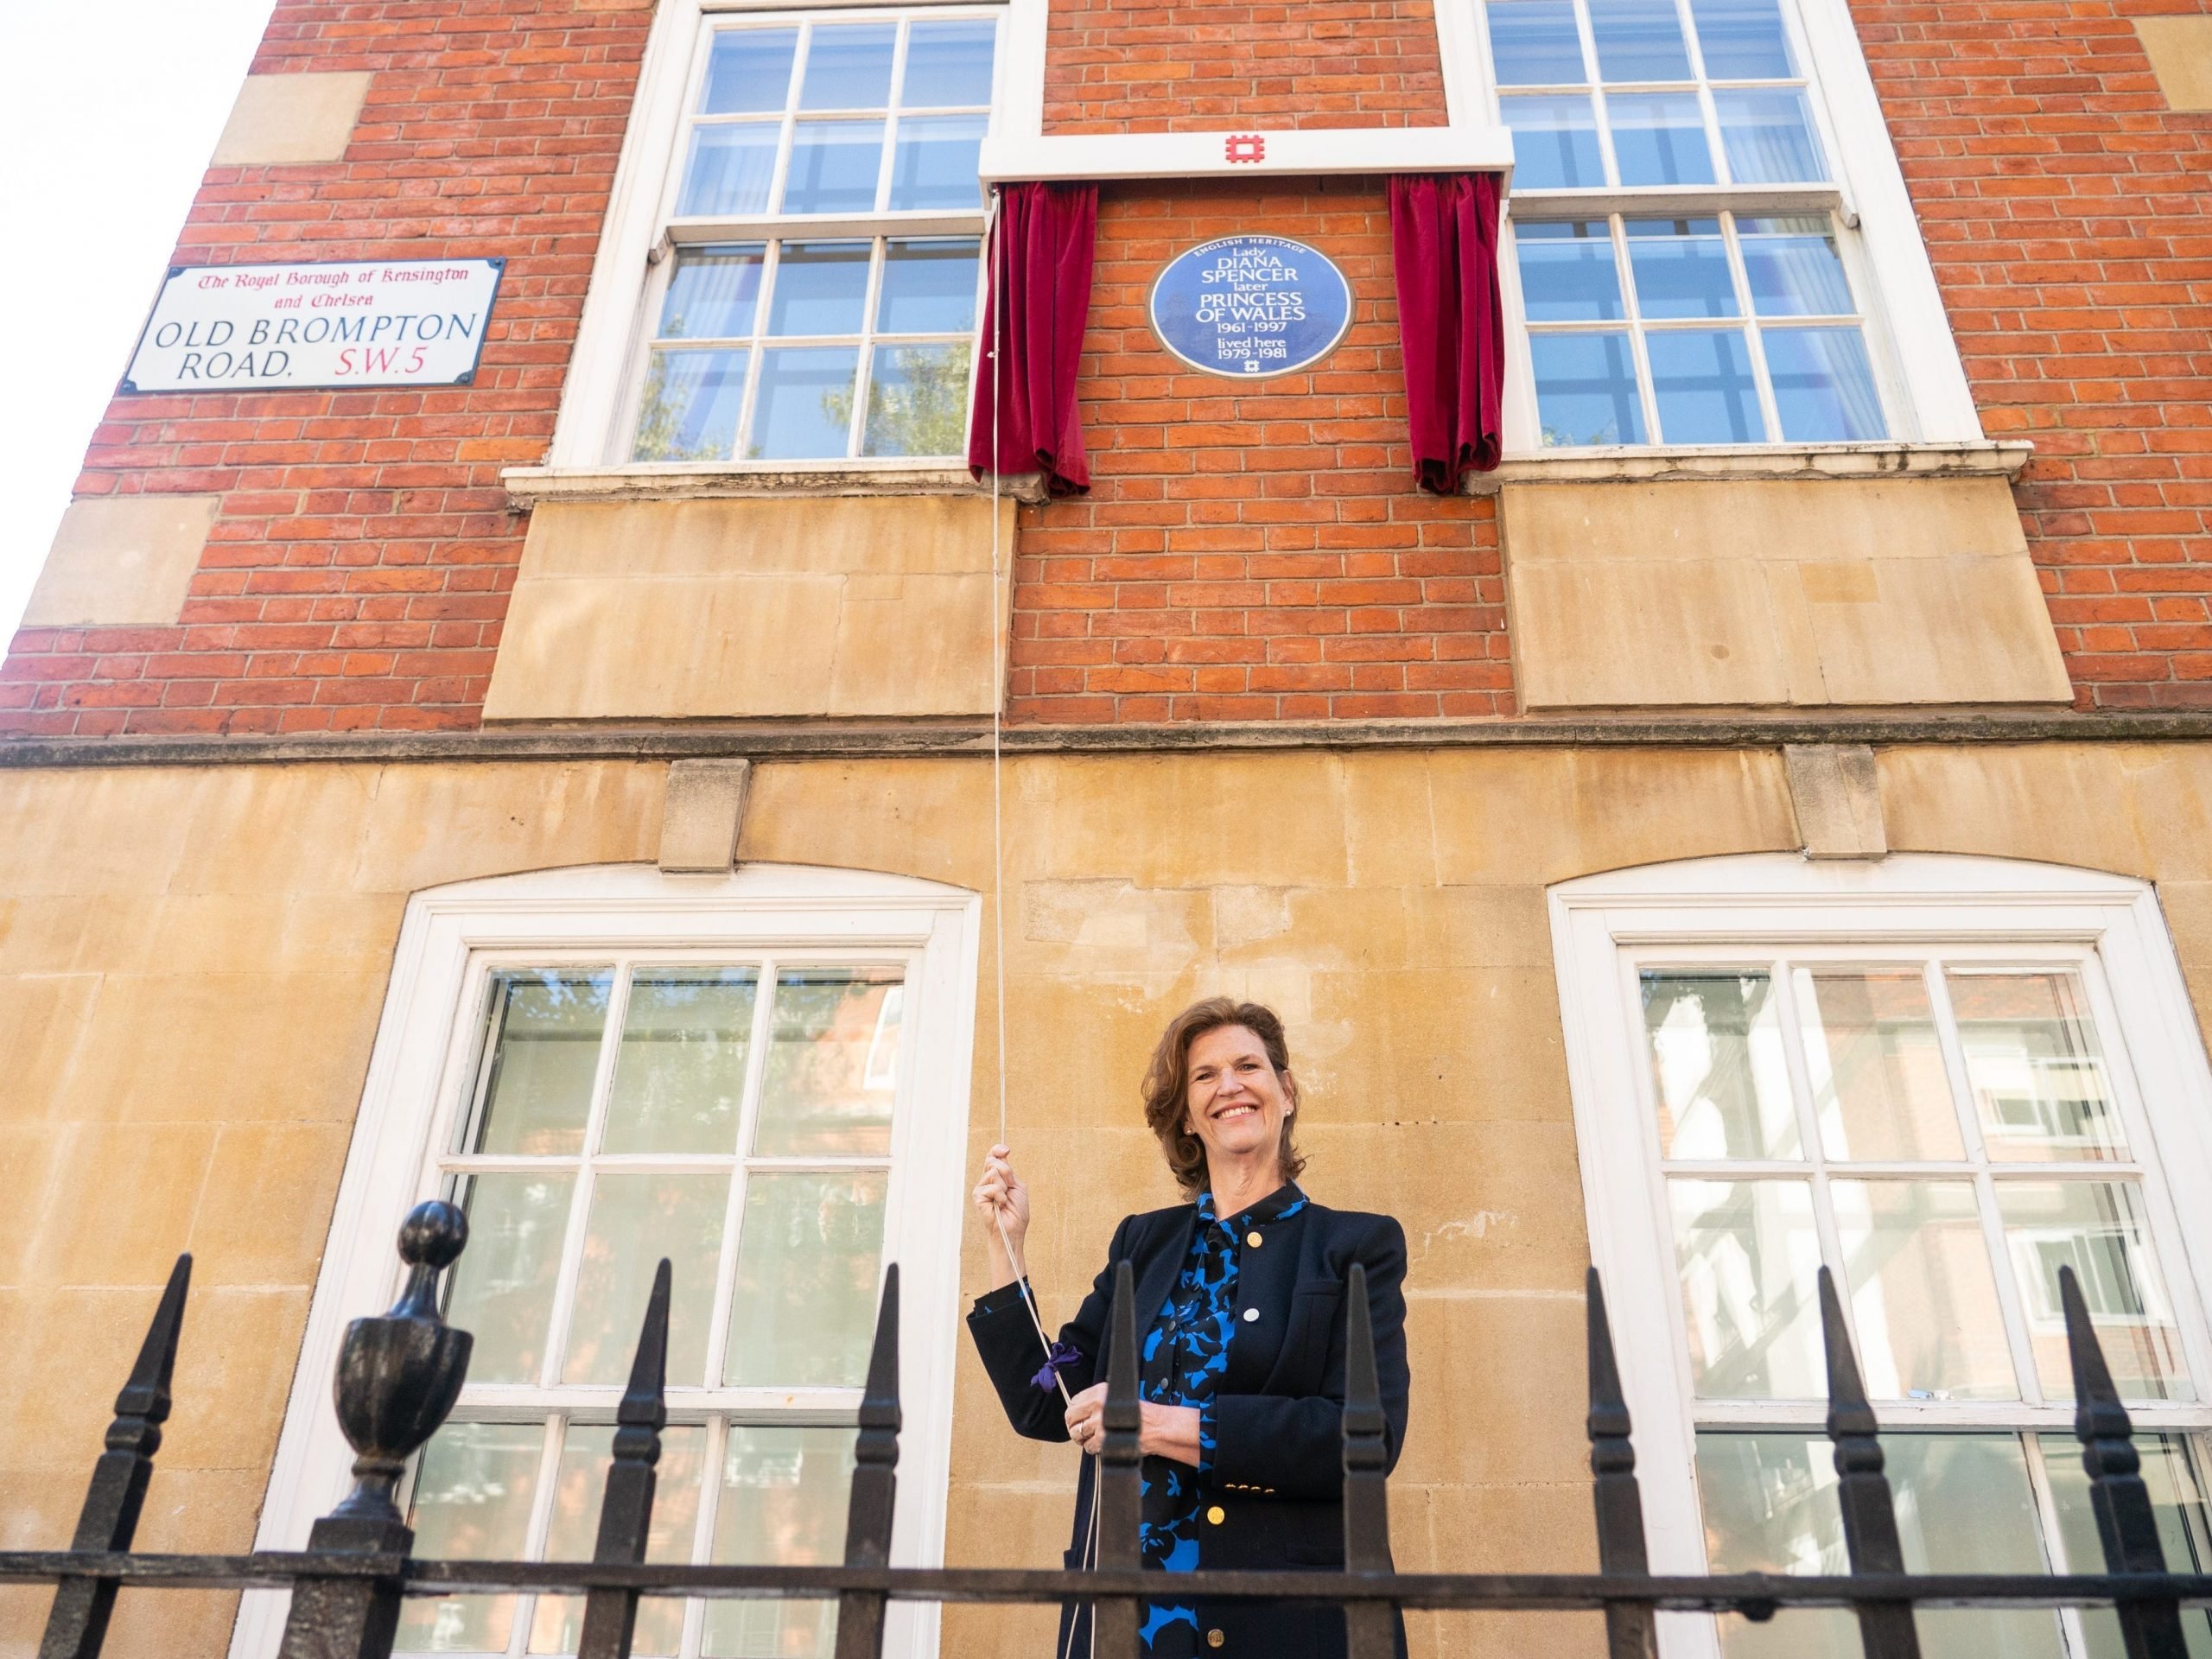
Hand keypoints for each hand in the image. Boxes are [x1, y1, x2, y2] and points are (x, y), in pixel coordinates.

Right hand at [973, 1144, 1029, 1288]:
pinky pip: (992, 1187)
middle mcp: (986, 1181)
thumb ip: (1009, 1171)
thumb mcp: (1017, 1186)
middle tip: (1009, 1188)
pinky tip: (999, 1205)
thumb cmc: (1017, 1212)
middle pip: (993, 1161)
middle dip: (1006, 1172)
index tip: (1006, 1149)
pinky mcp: (977, 1197)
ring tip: (1004, 1200)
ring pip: (994, 1173)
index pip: (992, 1157)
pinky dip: (1000, 1196)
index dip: (997, 1149)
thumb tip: (1002, 1155)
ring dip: (1005, 1187)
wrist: (1013, 1230)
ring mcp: (980, 1189)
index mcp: (996, 1178)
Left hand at [1064, 1383, 1202, 1466]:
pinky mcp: (1103, 1438)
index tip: (1076, 1418)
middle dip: (1073, 1426)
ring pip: (1077, 1433)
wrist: (1156, 1426)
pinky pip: (1088, 1446)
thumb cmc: (1140, 1413)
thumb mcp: (1117, 1396)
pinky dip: (1093, 1448)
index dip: (1073, 1412)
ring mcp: (1100, 1422)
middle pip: (1070, 1417)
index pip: (1073, 1401)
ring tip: (1092, 1439)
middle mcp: (1098, 1404)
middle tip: (1079, 1431)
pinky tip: (1102, 1445)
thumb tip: (1079, 1410)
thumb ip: (1097, 1401)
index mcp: (1100, 1391)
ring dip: (1083, 1439)